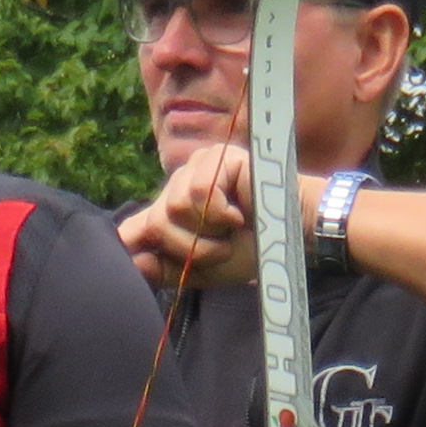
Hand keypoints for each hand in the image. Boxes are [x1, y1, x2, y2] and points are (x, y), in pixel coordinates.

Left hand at [116, 144, 272, 290]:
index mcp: (171, 211)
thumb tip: (131, 262)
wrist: (294, 238)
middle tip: (222, 248)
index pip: (133, 228)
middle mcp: (178, 185)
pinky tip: (241, 213)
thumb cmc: (252, 250)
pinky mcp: (216, 157)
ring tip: (234, 229)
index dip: (131, 246)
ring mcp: (196, 167)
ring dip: (209, 233)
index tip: (140, 263)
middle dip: (189, 247)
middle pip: (154, 222)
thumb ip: (165, 268)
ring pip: (175, 207)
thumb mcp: (203, 270)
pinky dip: (221, 214)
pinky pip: (199, 193)